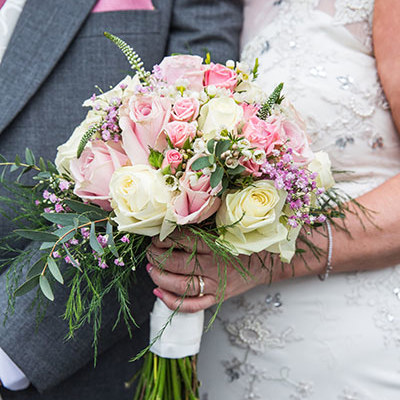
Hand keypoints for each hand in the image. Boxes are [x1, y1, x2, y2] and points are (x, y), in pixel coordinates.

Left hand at [146, 231, 275, 312]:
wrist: (268, 261)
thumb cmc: (246, 241)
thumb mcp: (227, 227)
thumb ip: (204, 223)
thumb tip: (176, 218)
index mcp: (216, 245)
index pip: (183, 241)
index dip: (164, 238)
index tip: (156, 236)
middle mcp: (214, 266)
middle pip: (177, 264)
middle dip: (156, 257)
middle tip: (149, 251)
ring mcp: (215, 285)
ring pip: (181, 286)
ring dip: (159, 277)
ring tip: (150, 268)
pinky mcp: (217, 297)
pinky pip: (192, 305)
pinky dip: (172, 301)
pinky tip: (159, 291)